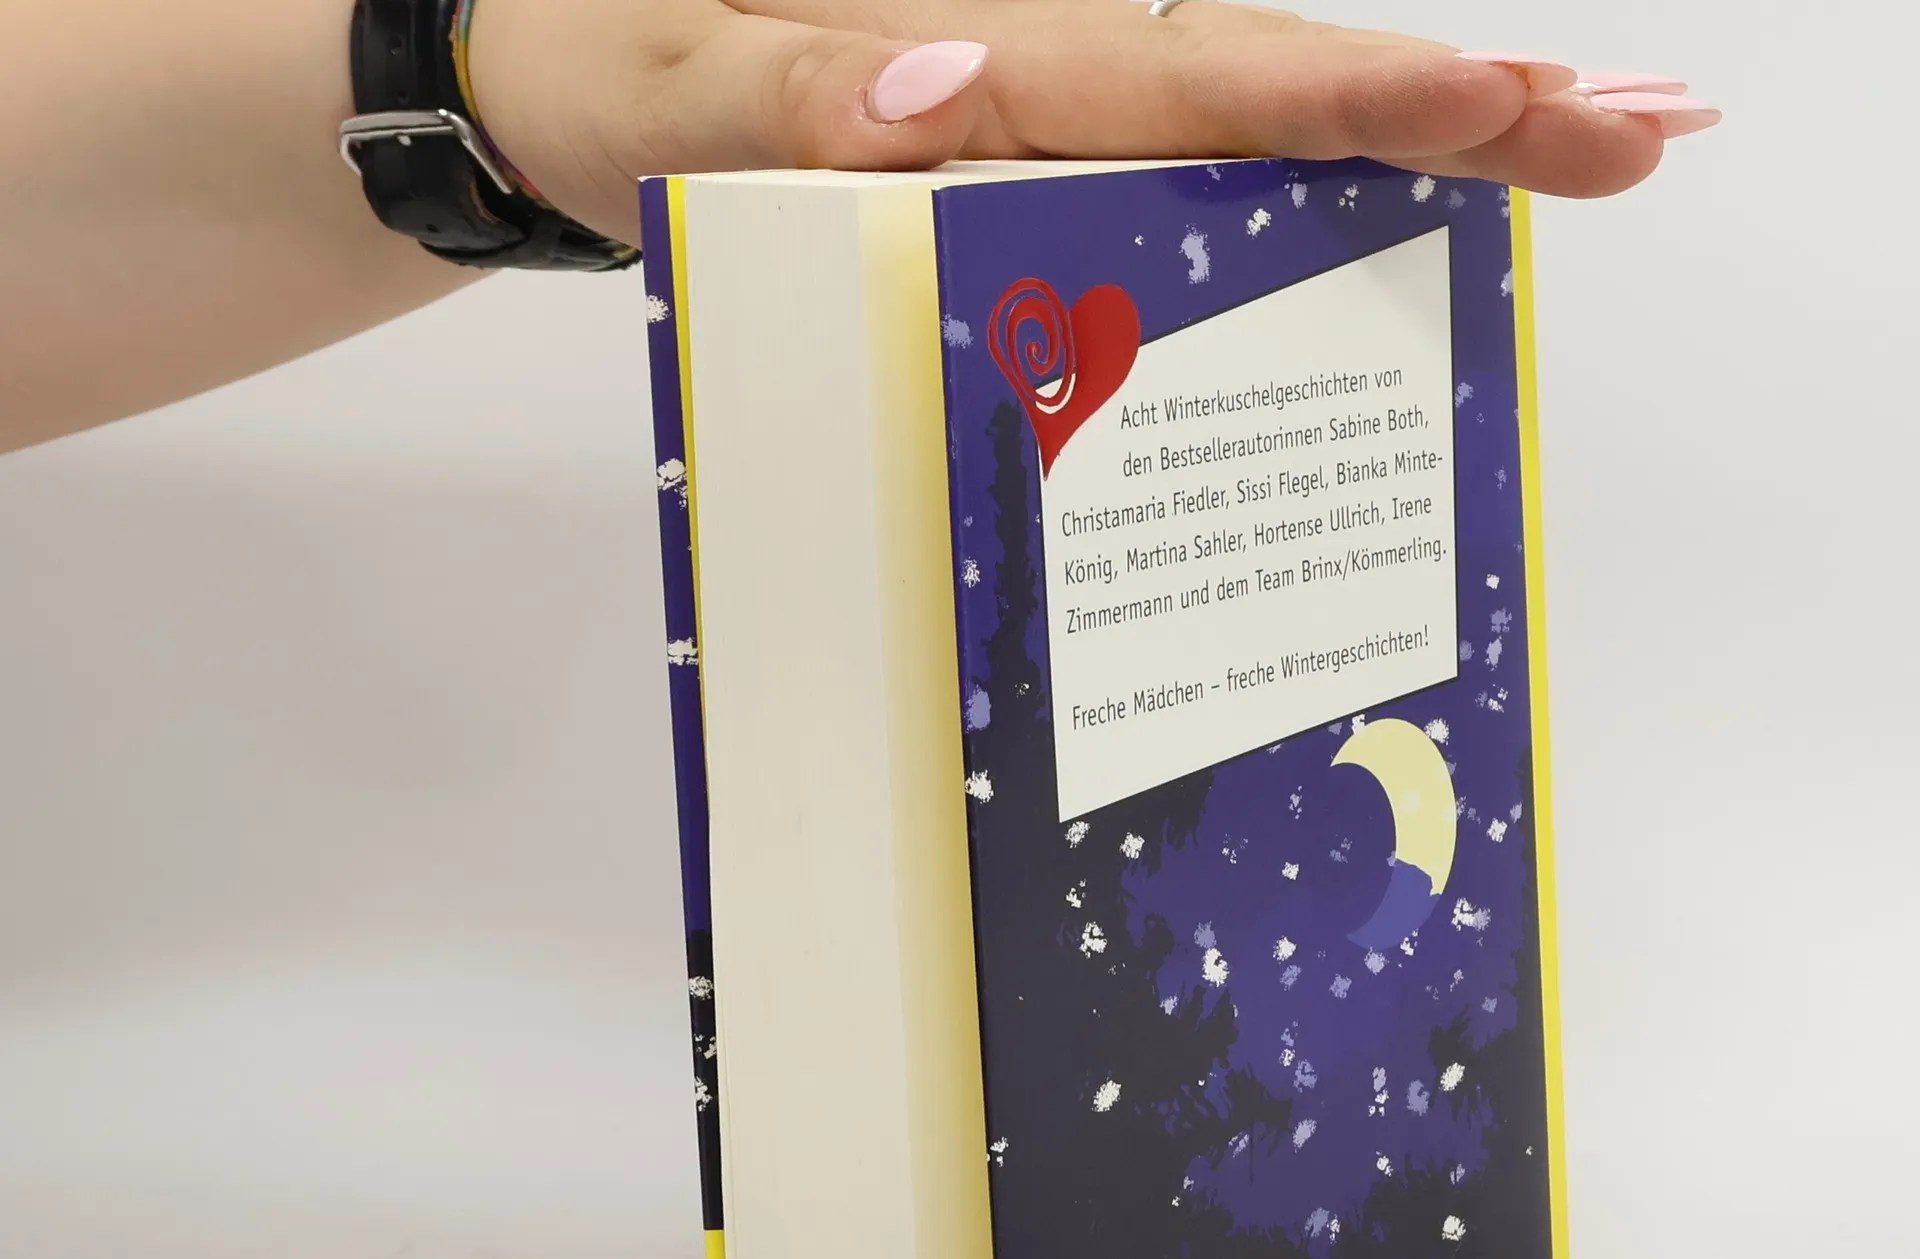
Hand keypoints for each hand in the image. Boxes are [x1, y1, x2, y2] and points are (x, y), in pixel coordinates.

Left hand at [467, 0, 1719, 246]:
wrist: (540, 81)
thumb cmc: (596, 76)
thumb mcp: (665, 89)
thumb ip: (791, 95)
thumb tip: (950, 98)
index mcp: (965, 45)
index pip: (1191, 71)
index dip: (1354, 87)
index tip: (1511, 98)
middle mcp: (1022, 67)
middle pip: (1268, 84)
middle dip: (1457, 105)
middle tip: (1640, 133)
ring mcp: (1027, 114)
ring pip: (1244, 126)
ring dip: (1413, 145)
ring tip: (1584, 156)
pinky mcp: (1010, 165)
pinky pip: (1169, 183)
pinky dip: (1292, 194)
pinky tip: (1384, 222)